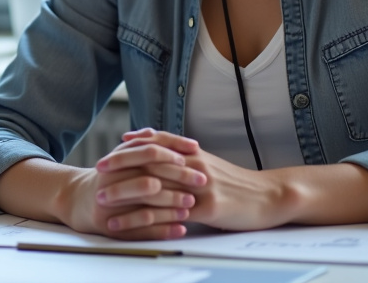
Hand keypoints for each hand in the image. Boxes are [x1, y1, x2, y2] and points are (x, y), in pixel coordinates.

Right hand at [58, 131, 205, 239]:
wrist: (75, 199)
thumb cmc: (108, 177)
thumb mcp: (123, 156)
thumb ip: (148, 148)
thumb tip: (185, 145)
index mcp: (117, 161)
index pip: (149, 152)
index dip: (174, 153)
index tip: (196, 156)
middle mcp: (111, 180)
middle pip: (149, 178)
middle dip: (178, 180)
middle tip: (201, 182)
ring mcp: (108, 205)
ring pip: (145, 206)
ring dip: (171, 207)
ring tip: (191, 207)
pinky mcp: (109, 226)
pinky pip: (139, 231)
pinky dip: (162, 230)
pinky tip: (179, 230)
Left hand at [117, 129, 286, 230]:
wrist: (268, 197)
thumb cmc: (235, 182)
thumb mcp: (207, 162)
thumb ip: (181, 154)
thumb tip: (153, 144)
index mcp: (193, 154)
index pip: (156, 143)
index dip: (131, 147)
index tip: (109, 152)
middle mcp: (194, 165)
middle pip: (150, 160)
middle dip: (121, 164)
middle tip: (98, 169)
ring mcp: (200, 187)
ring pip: (156, 186)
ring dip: (126, 192)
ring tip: (104, 199)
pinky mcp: (207, 208)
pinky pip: (171, 213)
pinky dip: (148, 218)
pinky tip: (133, 223)